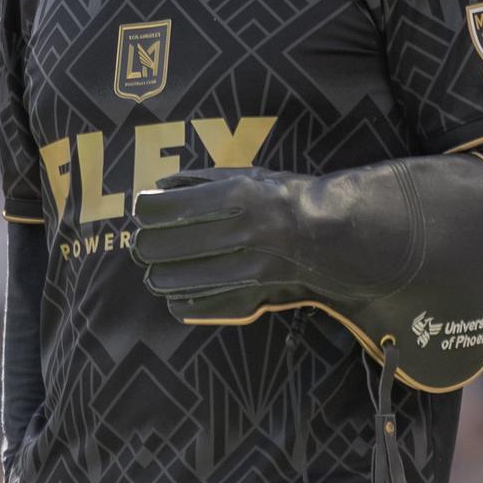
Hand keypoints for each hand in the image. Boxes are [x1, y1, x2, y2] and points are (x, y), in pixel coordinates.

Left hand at [131, 168, 302, 320]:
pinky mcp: (248, 298)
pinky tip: (180, 291)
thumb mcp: (250, 177)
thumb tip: (160, 184)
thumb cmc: (290, 200)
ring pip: (171, 280)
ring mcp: (242, 269)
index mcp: (234, 197)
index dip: (145, 211)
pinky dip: (180, 299)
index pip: (162, 209)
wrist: (338, 236)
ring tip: (161, 269)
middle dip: (147, 245)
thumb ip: (203, 180)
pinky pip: (194, 305)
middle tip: (148, 243)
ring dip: (160, 274)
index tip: (145, 213)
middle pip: (158, 247)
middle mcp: (236, 232)